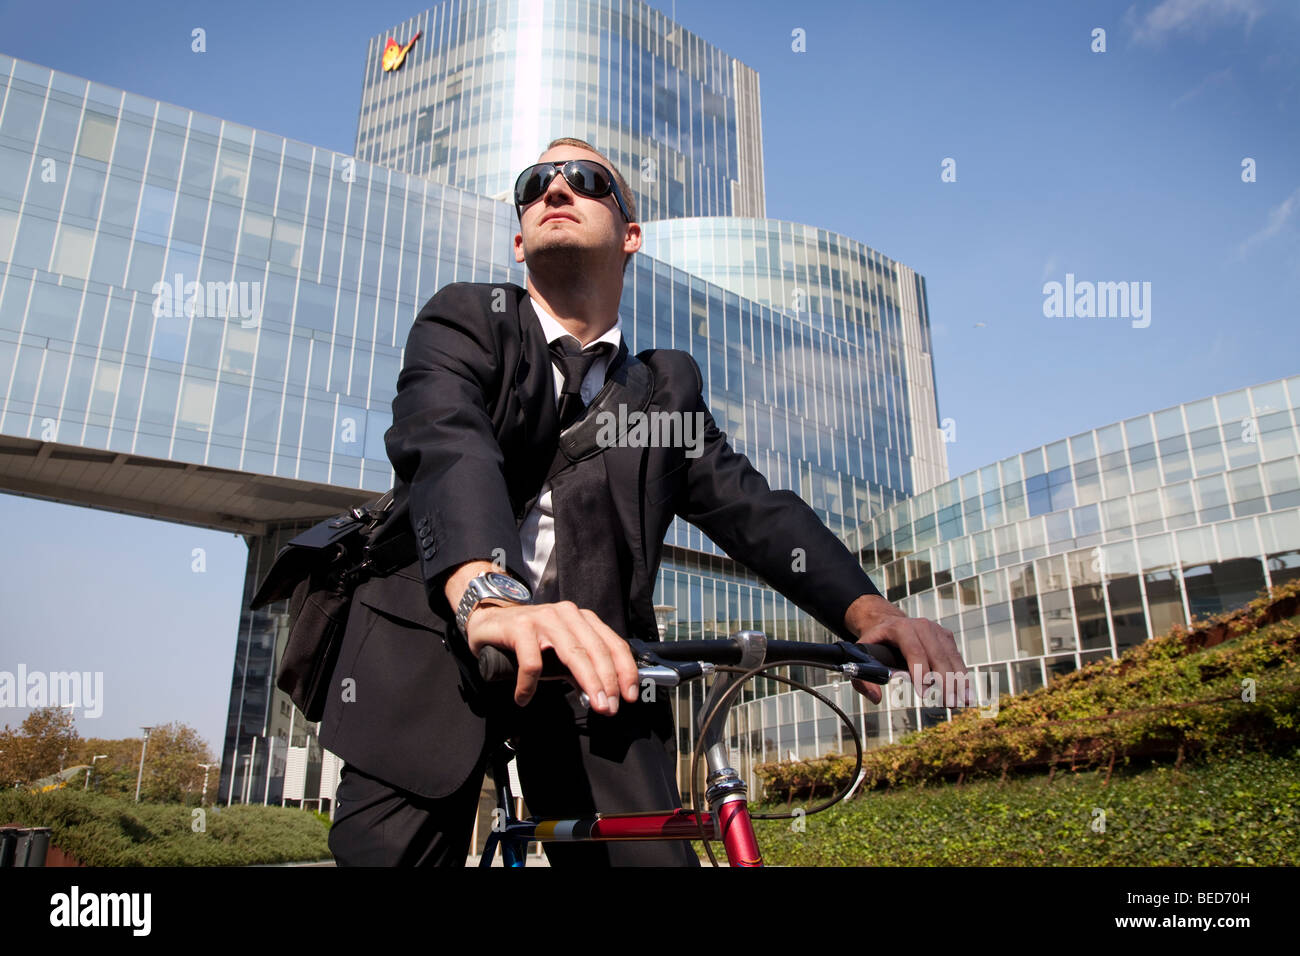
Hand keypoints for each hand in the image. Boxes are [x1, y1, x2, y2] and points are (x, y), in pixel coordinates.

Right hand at [464, 601, 640, 714]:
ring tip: (592, 706)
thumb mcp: (560, 656)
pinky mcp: (520, 627)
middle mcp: (567, 614)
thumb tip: (602, 696)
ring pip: (573, 654)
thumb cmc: (528, 641)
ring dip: (587, 682)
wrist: (489, 621)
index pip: (613, 643)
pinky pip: (531, 662)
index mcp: (583, 619)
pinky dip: (529, 685)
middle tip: (610, 707)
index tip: (630, 695)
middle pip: (596, 650)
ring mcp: (544, 619)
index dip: (625, 670)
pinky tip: (524, 698)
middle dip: (608, 681)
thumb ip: (580, 673)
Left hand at [844, 594, 970, 707]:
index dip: (920, 672)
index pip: (914, 650)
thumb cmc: (876, 642)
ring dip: (957, 681)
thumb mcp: (862, 654)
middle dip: (944, 681)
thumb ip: (863, 678)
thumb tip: (876, 698)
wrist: (889, 623)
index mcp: (901, 628)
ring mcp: (937, 631)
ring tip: (960, 702)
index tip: (925, 693)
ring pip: (950, 658)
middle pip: (937, 656)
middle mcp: (922, 626)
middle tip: (947, 703)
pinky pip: (956, 658)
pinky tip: (965, 694)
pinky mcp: (947, 637)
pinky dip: (962, 677)